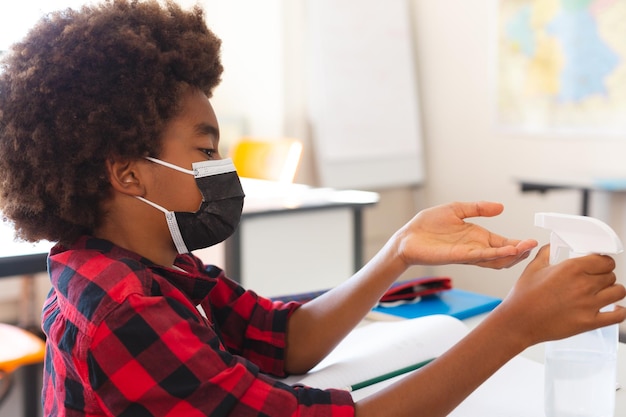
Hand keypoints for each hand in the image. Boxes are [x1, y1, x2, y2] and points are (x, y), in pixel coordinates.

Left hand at [393, 201, 536, 268]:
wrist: (408, 236)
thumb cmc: (428, 225)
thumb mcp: (457, 209)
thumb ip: (478, 208)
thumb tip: (500, 207)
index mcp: (477, 237)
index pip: (503, 243)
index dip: (518, 244)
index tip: (533, 241)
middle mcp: (476, 247)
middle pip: (504, 254)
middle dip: (520, 252)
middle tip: (534, 247)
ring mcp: (468, 253)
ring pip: (496, 258)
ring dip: (512, 254)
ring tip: (526, 249)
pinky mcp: (459, 256)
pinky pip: (481, 256)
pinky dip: (496, 254)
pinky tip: (508, 251)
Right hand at [497, 245, 625, 344]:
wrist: (518, 322)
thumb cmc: (523, 297)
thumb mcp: (533, 268)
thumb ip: (547, 253)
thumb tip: (553, 246)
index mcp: (571, 268)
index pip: (604, 260)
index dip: (602, 262)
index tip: (598, 265)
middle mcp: (583, 285)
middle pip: (611, 275)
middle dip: (604, 276)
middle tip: (594, 279)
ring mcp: (588, 304)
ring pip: (618, 292)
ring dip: (612, 290)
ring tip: (603, 292)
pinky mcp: (589, 322)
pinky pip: (618, 315)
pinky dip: (619, 311)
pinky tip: (612, 308)